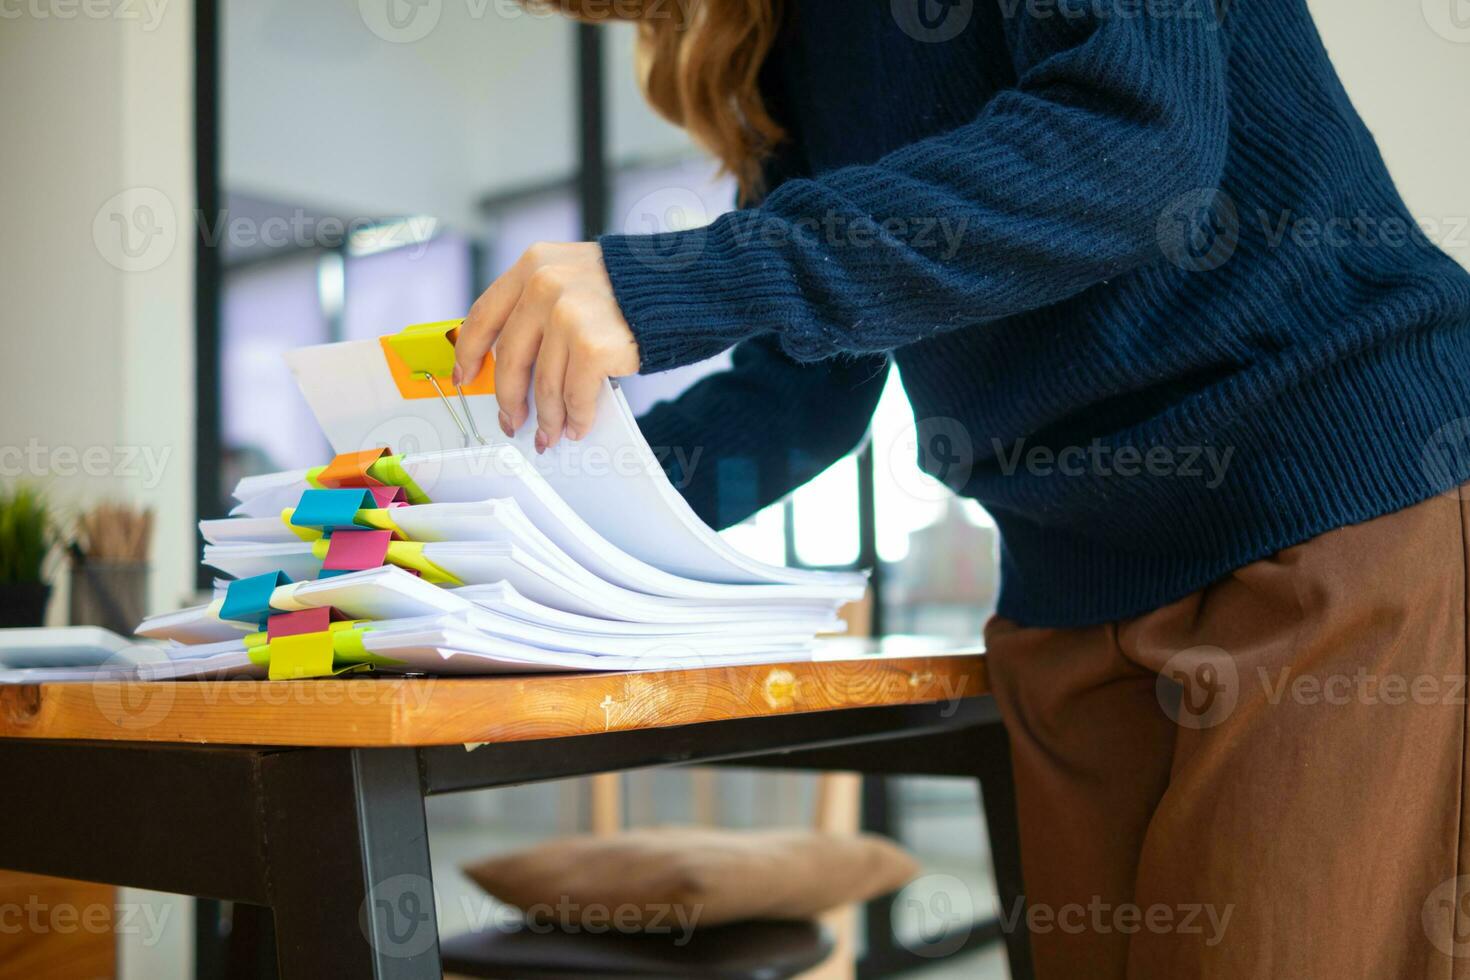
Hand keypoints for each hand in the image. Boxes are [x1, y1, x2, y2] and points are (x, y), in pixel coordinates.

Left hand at [453, 242, 639, 452]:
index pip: (485, 314)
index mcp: (533, 265)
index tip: (465, 377)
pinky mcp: (592, 346)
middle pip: (510, 358)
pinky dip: (577, 418)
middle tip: (512, 421)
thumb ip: (540, 305)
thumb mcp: (574, 275)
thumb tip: (514, 362)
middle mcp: (545, 286)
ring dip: (547, 418)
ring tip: (553, 433)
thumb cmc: (632, 288)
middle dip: (509, 399)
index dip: (470, 353)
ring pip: (543, 385)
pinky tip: (579, 426)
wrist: (685, 284)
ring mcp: (568, 315)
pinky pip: (575, 396)